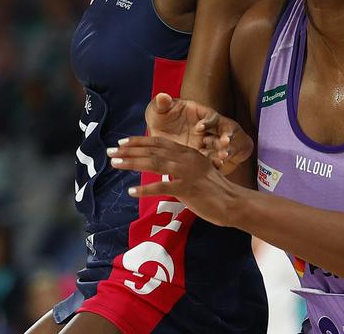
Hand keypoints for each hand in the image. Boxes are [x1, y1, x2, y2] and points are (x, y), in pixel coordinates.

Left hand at [109, 136, 243, 226]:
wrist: (232, 203)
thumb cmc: (213, 189)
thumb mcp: (195, 171)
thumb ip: (179, 166)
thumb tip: (159, 165)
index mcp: (187, 152)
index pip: (159, 142)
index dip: (139, 141)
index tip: (122, 143)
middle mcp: (186, 158)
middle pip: (153, 150)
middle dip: (130, 150)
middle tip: (111, 152)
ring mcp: (188, 172)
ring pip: (155, 164)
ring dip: (133, 163)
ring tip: (116, 164)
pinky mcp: (188, 189)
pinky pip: (163, 187)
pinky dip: (146, 189)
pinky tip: (132, 191)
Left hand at [145, 92, 253, 174]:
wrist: (159, 133)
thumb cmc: (161, 117)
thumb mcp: (159, 110)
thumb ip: (161, 104)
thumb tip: (163, 96)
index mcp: (200, 113)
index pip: (210, 116)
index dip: (208, 121)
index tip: (200, 127)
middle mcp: (207, 128)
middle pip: (221, 131)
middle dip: (224, 136)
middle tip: (225, 142)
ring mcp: (206, 142)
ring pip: (218, 146)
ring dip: (222, 150)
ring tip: (223, 156)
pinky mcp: (202, 155)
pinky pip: (211, 159)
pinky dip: (215, 162)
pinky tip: (217, 166)